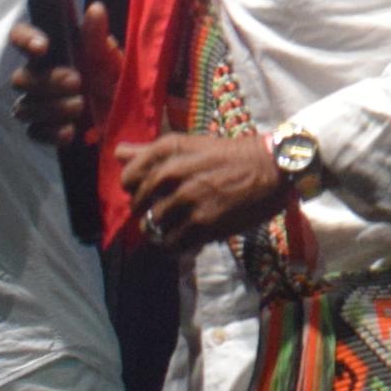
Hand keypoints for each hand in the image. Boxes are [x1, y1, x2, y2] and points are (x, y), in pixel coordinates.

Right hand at [10, 0, 120, 145]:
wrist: (130, 119)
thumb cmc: (116, 81)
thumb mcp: (112, 61)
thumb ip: (99, 40)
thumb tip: (95, 9)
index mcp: (53, 52)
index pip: (21, 36)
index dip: (23, 39)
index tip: (43, 47)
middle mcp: (41, 76)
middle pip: (19, 78)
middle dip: (47, 82)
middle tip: (77, 82)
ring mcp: (39, 104)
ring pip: (23, 107)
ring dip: (50, 108)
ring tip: (80, 106)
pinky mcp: (45, 128)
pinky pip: (33, 132)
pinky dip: (50, 133)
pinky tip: (70, 132)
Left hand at [115, 129, 291, 246]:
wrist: (273, 168)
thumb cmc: (232, 155)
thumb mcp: (191, 145)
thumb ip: (151, 151)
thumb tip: (117, 152)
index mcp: (168, 151)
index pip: (128, 178)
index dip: (135, 189)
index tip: (149, 193)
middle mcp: (173, 173)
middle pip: (138, 205)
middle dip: (147, 213)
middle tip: (165, 214)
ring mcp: (187, 200)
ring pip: (153, 226)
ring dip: (161, 231)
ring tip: (177, 228)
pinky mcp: (203, 223)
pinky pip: (173, 243)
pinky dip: (177, 245)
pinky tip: (188, 239)